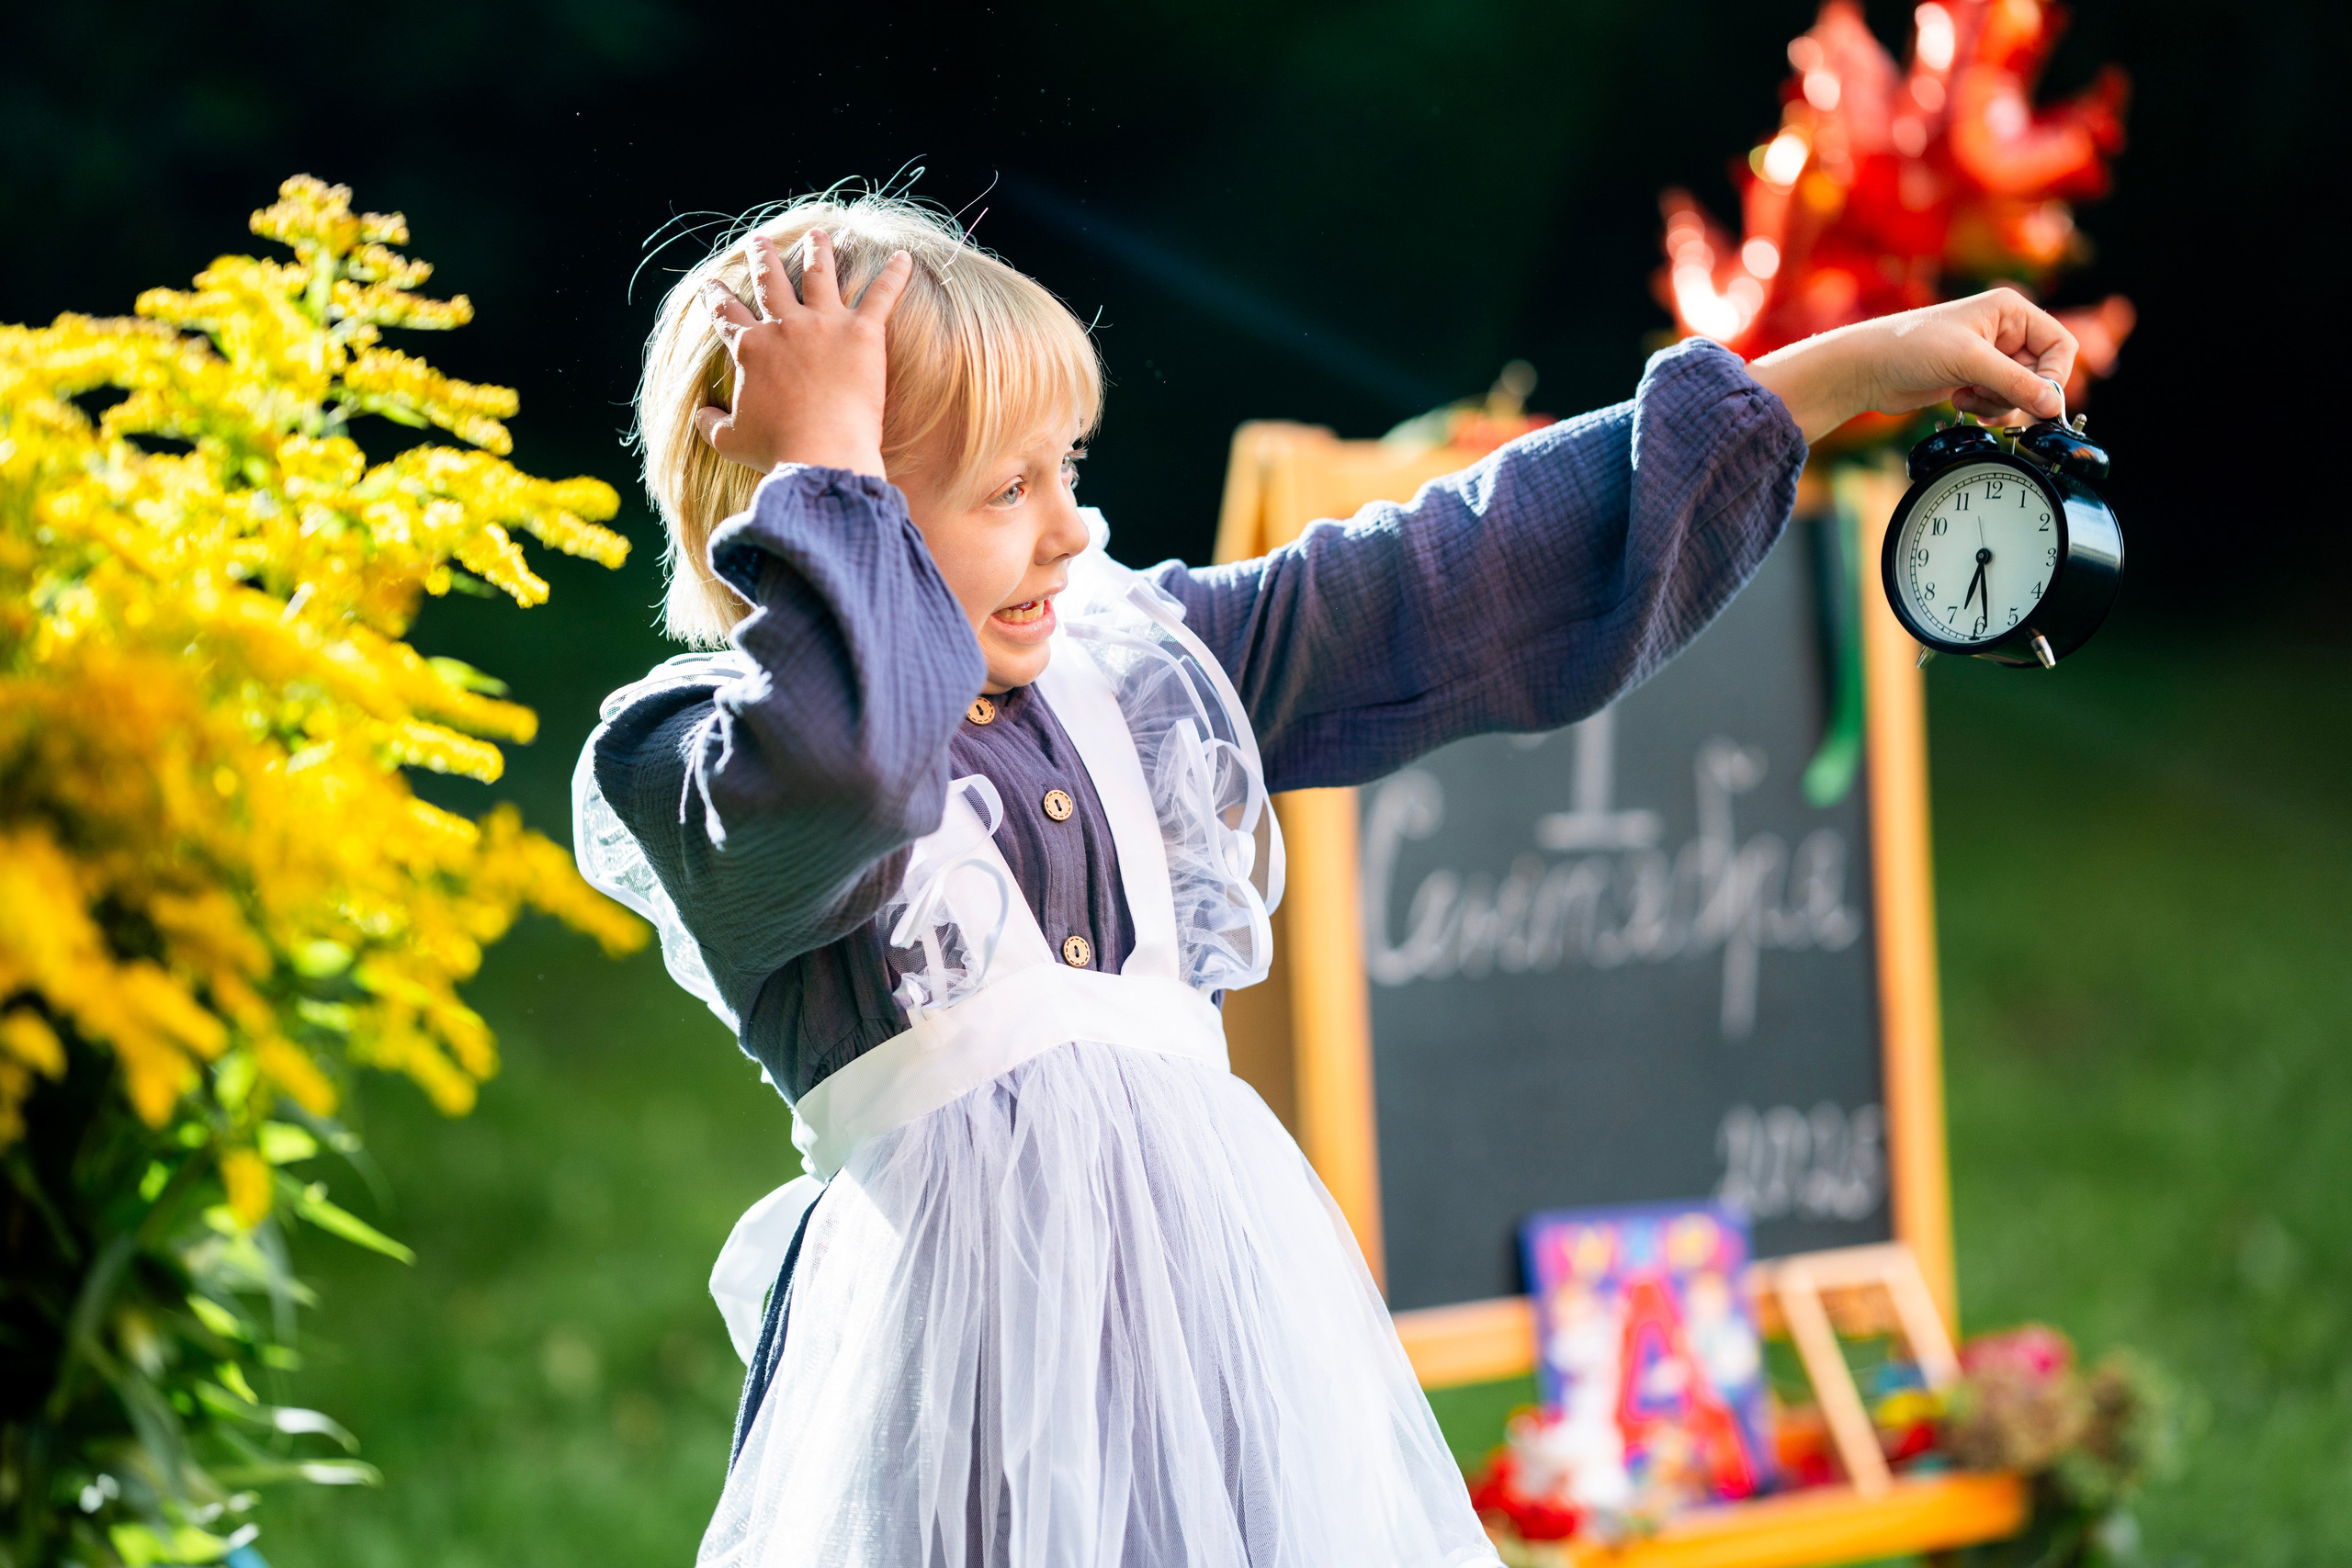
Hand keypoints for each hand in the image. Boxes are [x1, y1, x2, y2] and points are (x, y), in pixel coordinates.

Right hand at [694, 231, 913, 478]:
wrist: (821, 452)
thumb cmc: (777, 449)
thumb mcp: (731, 440)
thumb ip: (711, 424)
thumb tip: (700, 415)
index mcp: (751, 348)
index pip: (727, 313)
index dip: (715, 296)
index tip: (710, 284)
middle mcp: (784, 326)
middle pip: (769, 281)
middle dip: (761, 258)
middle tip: (758, 241)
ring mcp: (824, 324)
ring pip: (819, 274)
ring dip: (817, 251)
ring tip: (817, 235)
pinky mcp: (862, 333)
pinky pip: (882, 295)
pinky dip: (895, 274)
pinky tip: (903, 257)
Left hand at [1749, 288, 2079, 444]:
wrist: (1865, 369)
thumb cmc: (1909, 348)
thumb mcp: (1968, 361)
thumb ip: (2015, 382)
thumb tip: (2053, 405)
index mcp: (2011, 311)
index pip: (2060, 345)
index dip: (2053, 375)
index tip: (2037, 399)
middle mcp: (2003, 330)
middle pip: (2041, 373)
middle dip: (2017, 393)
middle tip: (1989, 397)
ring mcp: (1988, 357)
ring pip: (2020, 392)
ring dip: (1998, 403)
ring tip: (1968, 397)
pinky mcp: (1972, 379)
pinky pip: (1998, 402)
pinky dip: (1985, 408)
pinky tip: (1959, 401)